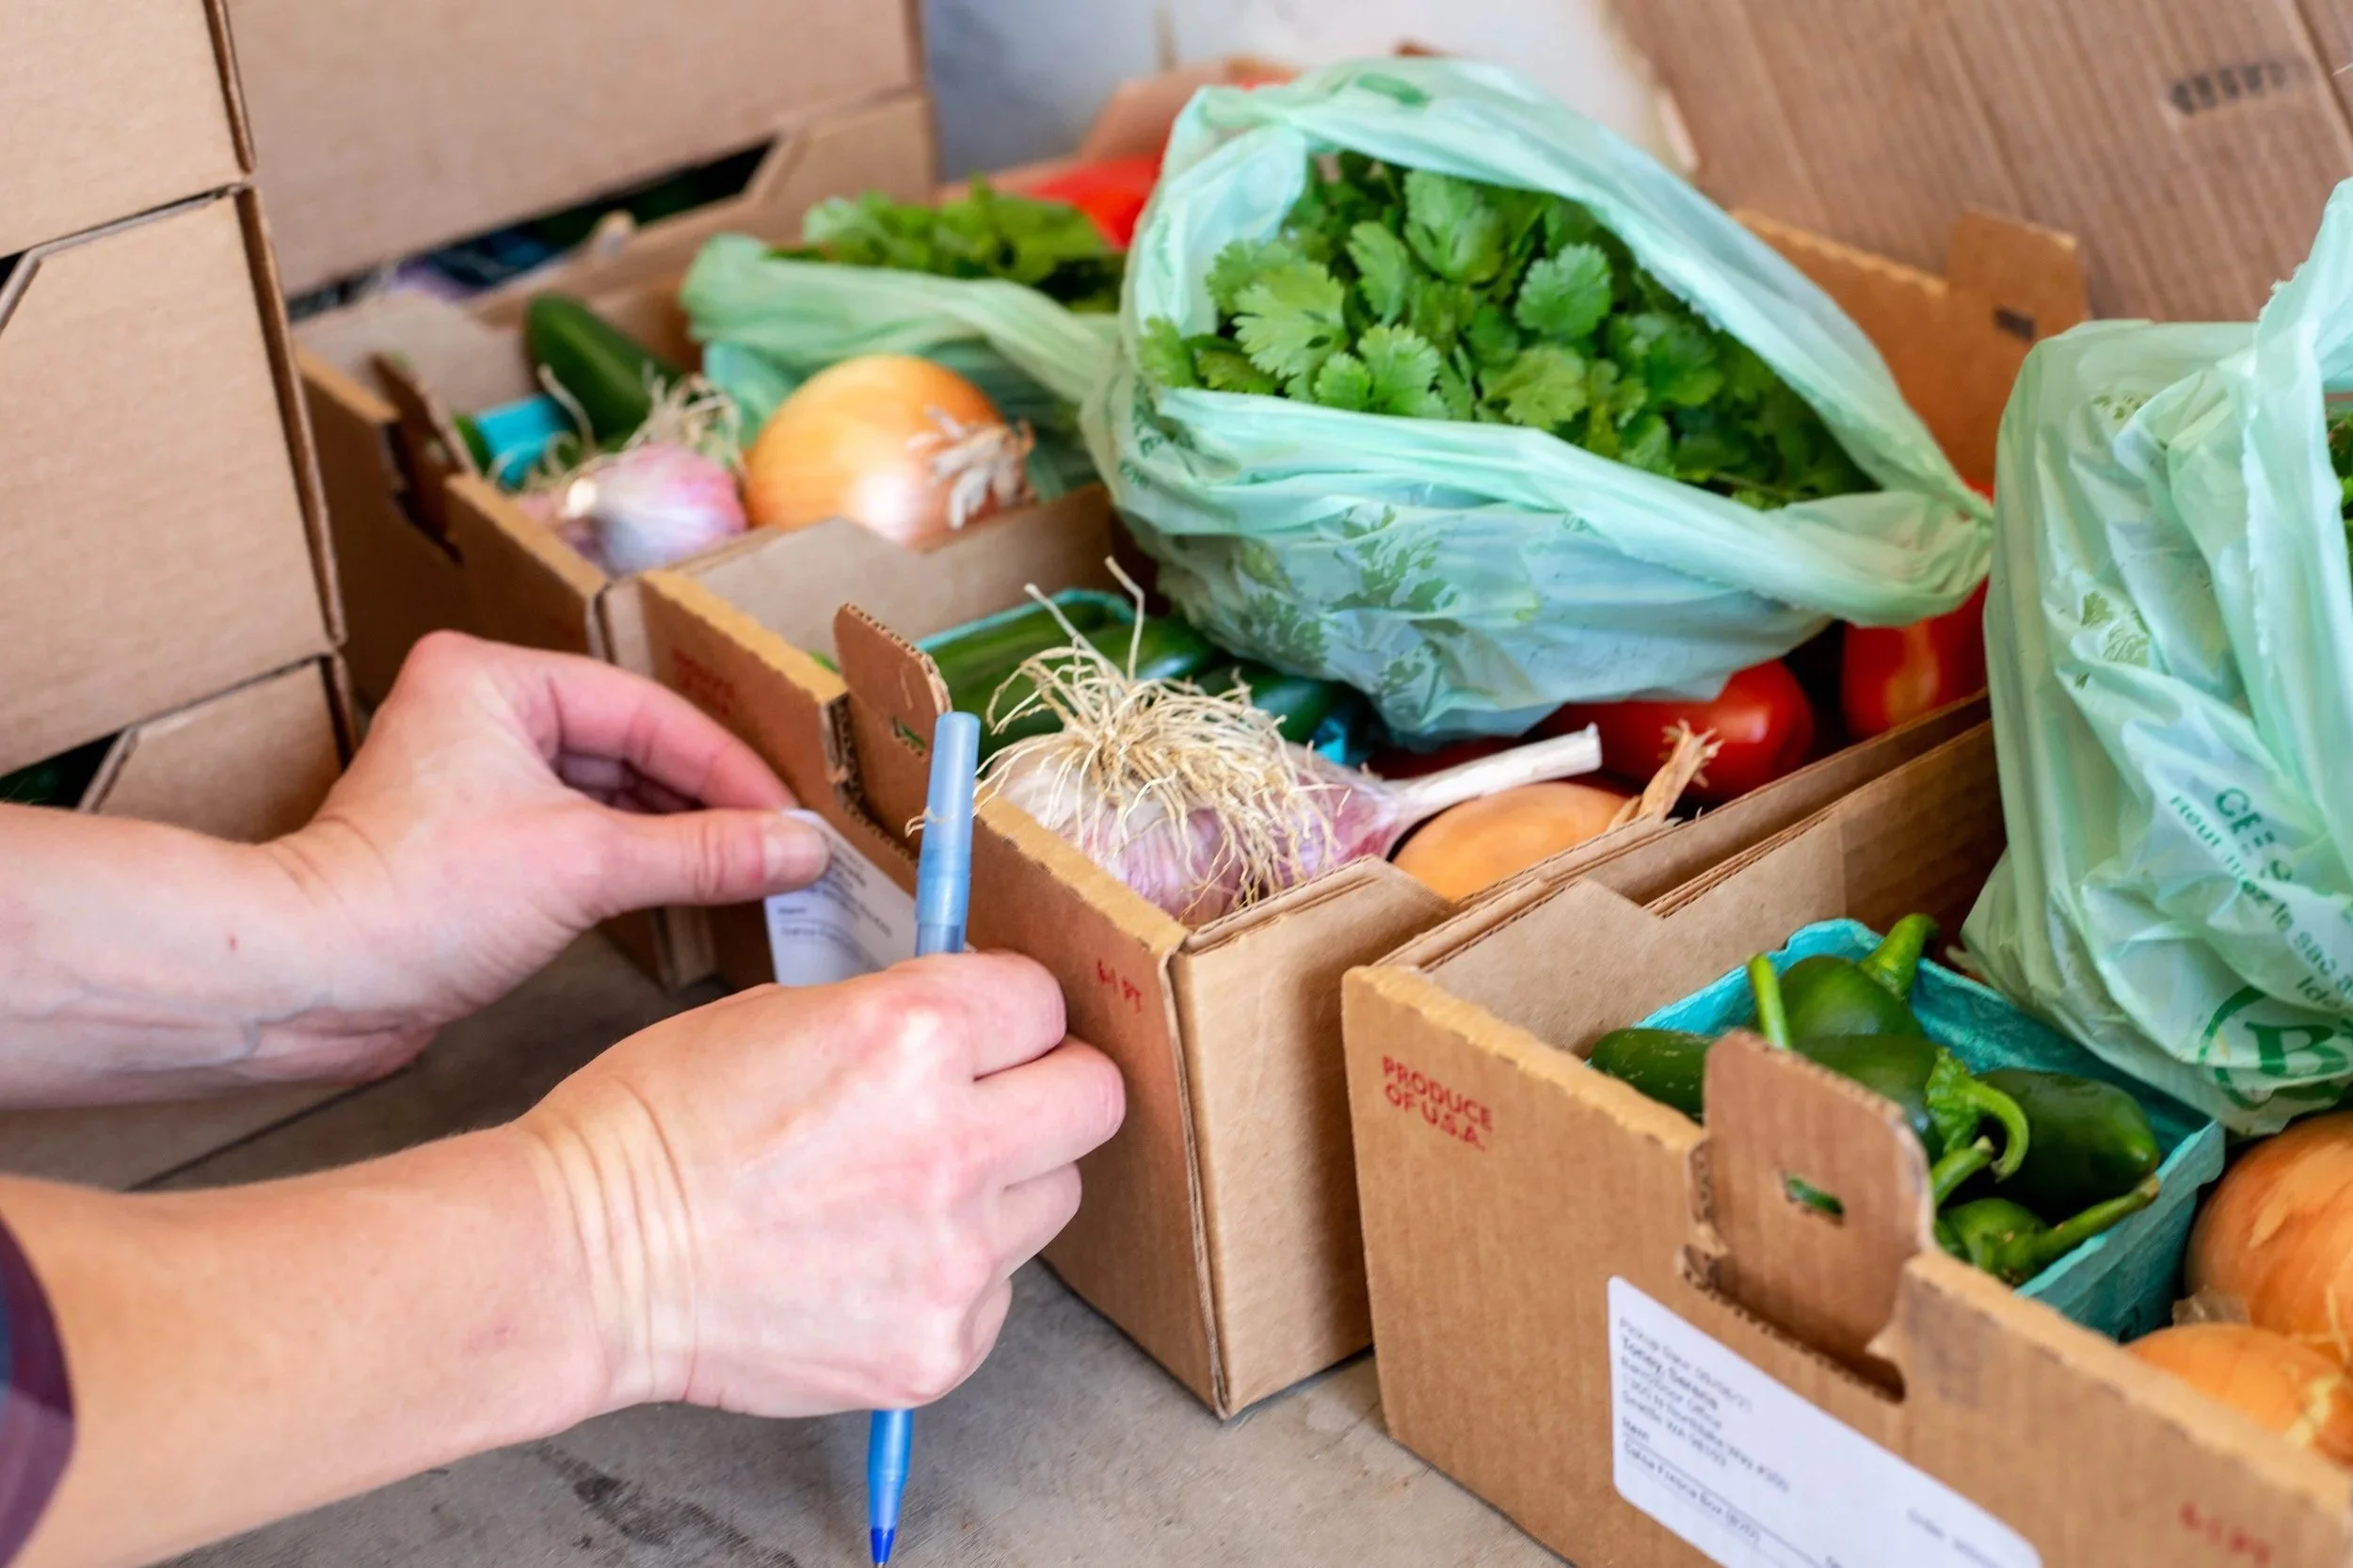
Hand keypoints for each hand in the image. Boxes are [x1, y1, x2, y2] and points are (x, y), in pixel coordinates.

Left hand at [258, 632, 829, 1078]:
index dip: (729, 769)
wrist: (309, 982)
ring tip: (754, 867)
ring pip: (610, 791)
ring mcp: (476, 776)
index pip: (647, 712)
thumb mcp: (587, 865)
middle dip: (709, 799)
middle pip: (632, 747)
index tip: (792, 818)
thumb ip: (706, 853)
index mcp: (493, 678)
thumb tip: (802, 850)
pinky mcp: (476, 838)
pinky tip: (694, 885)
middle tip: (786, 842)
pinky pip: (582, 830)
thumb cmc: (418, 900)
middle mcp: (481, 710)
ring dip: (678, 832)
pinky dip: (637, 858)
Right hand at [518, 952, 1124, 1415]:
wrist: (587, 1261)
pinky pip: (999, 1289)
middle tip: (994, 1098)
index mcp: (913, 1036)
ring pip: (1053, 1198)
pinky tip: (874, 1260)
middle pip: (1094, 1099)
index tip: (985, 1026)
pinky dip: (955, 1273)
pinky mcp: (939, 1346)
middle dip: (1047, 1086)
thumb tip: (971, 1023)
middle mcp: (954, 1145)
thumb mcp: (784, 1013)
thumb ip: (899, 1018)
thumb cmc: (659, 1123)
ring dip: (1004, 1183)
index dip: (1008, 1010)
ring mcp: (954, 1258)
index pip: (1043, 1000)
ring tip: (907, 1188)